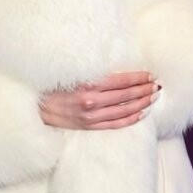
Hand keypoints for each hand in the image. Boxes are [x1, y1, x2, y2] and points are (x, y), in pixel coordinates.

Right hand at [39, 70, 160, 130]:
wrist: (35, 106)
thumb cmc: (52, 85)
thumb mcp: (71, 72)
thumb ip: (92, 71)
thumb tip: (116, 67)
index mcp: (88, 85)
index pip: (121, 81)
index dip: (138, 78)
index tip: (149, 74)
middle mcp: (91, 101)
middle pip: (126, 95)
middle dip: (144, 90)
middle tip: (157, 85)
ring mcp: (91, 116)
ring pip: (124, 110)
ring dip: (141, 103)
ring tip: (153, 97)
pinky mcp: (89, 126)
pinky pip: (115, 124)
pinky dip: (130, 119)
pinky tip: (141, 113)